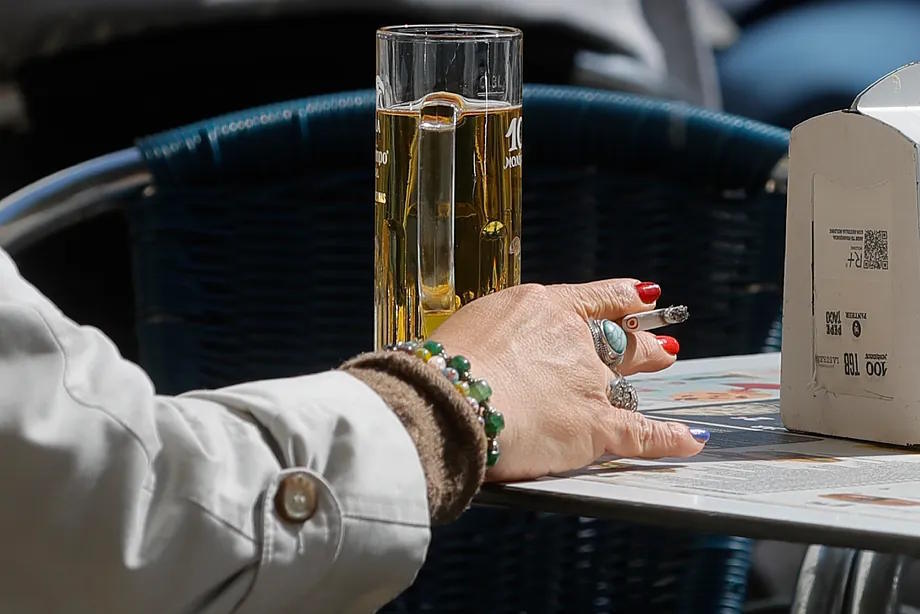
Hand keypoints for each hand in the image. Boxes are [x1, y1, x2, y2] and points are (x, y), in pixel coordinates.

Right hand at [432, 280, 705, 481]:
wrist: (454, 398)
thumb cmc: (446, 365)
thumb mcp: (474, 326)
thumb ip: (502, 335)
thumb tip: (502, 349)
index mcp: (543, 309)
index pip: (595, 298)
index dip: (623, 296)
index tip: (644, 294)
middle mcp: (574, 341)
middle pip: (617, 338)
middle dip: (640, 338)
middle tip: (657, 339)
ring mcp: (589, 383)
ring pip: (628, 377)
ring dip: (648, 367)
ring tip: (667, 359)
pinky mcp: (596, 426)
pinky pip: (642, 433)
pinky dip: (669, 438)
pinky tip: (691, 438)